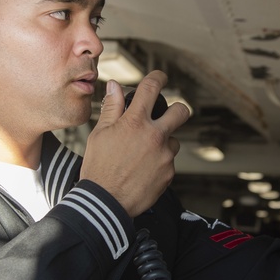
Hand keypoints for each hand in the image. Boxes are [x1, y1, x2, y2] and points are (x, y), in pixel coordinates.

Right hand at [80, 71, 190, 216]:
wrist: (105, 203)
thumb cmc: (98, 168)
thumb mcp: (100, 134)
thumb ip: (112, 108)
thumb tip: (115, 86)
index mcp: (135, 122)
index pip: (151, 88)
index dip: (158, 77)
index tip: (161, 77)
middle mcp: (155, 136)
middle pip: (181, 111)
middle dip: (177, 109)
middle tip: (168, 114)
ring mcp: (165, 156)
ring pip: (174, 140)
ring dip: (163, 142)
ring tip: (142, 154)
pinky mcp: (169, 173)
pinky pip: (169, 161)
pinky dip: (159, 162)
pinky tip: (143, 170)